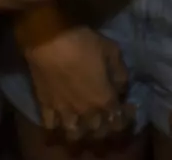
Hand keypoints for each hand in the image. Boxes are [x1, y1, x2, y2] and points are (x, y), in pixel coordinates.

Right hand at [15, 15, 131, 141]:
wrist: (48, 38)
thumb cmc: (83, 41)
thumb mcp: (111, 50)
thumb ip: (120, 73)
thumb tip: (120, 87)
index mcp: (104, 99)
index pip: (119, 119)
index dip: (125, 117)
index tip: (126, 107)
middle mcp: (85, 111)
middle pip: (98, 130)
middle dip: (105, 127)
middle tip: (105, 116)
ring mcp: (64, 110)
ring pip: (74, 133)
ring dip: (81, 131)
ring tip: (82, 124)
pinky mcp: (45, 104)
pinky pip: (50, 124)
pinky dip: (56, 125)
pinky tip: (59, 119)